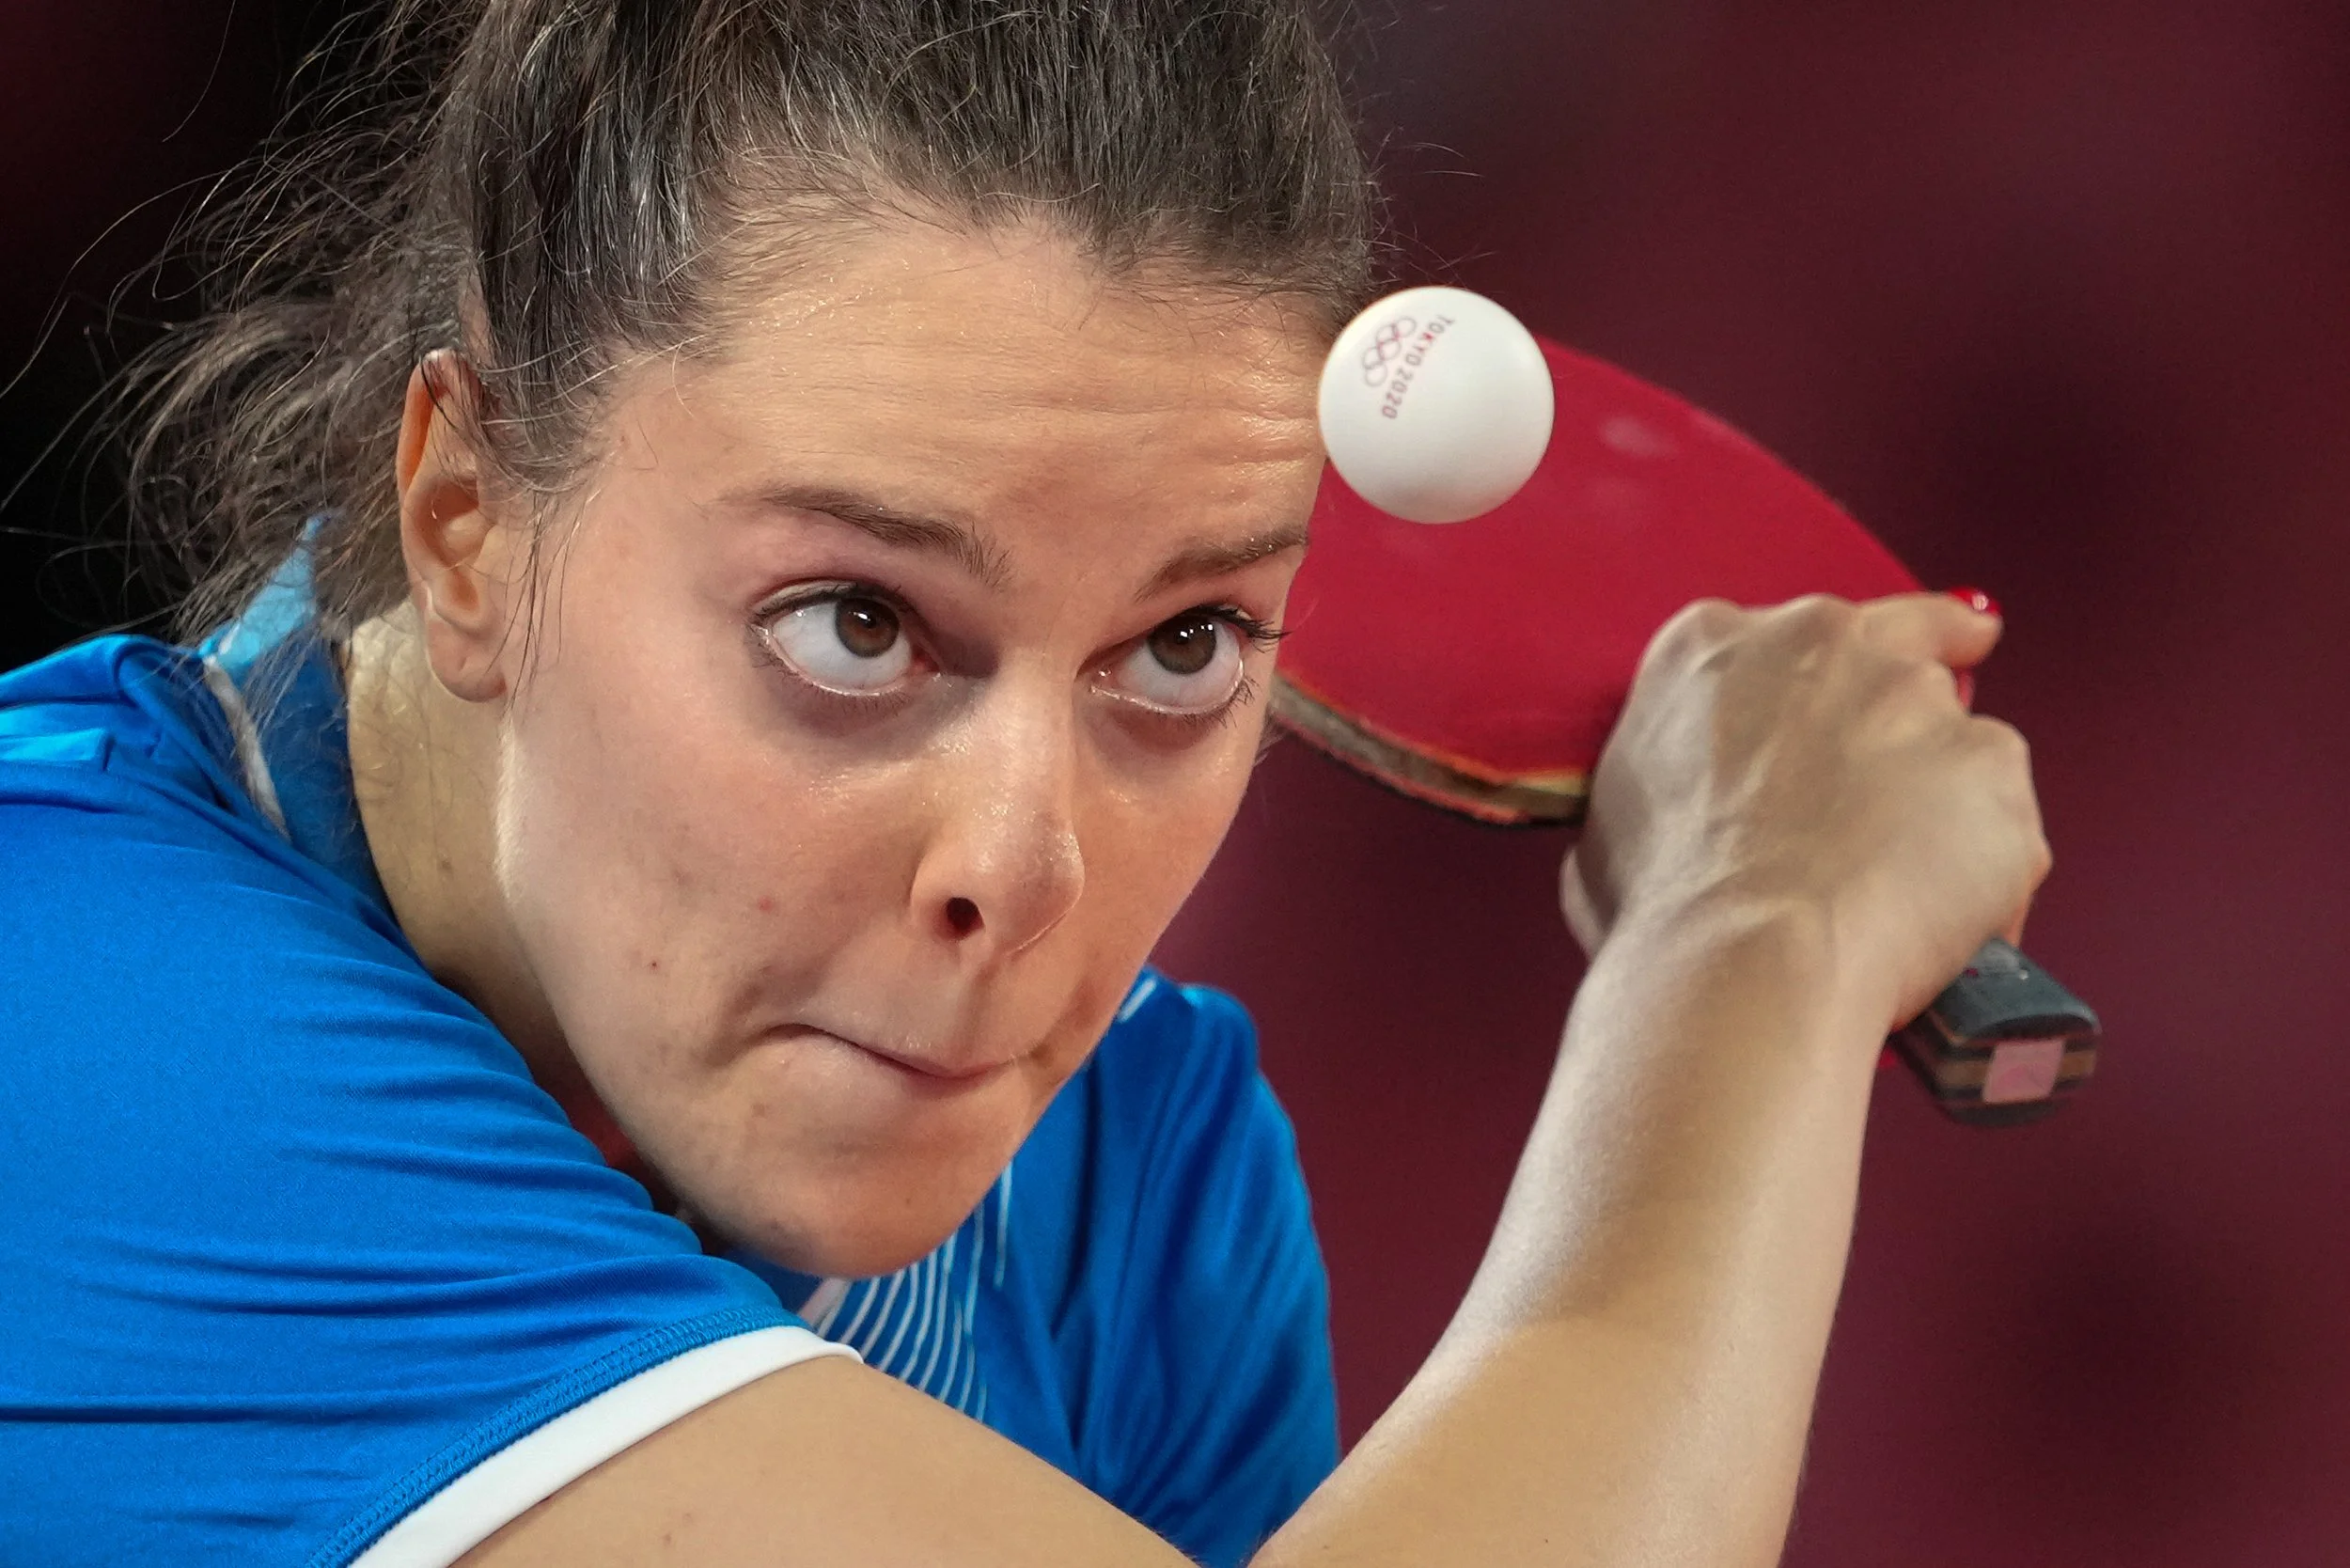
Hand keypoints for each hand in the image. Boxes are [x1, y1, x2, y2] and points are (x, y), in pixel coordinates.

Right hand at [1560, 592, 2049, 1030]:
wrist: (1745, 959)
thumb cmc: (1667, 907)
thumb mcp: (1614, 819)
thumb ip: (1669, 782)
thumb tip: (1686, 826)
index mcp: (1711, 646)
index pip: (1784, 633)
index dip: (1818, 677)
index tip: (1838, 697)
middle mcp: (1820, 645)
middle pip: (1898, 644)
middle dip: (1902, 704)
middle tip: (1895, 778)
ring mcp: (1914, 698)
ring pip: (1957, 737)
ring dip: (1942, 798)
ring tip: (1902, 891)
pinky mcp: (1991, 764)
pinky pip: (2005, 818)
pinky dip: (1987, 868)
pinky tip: (1946, 923)